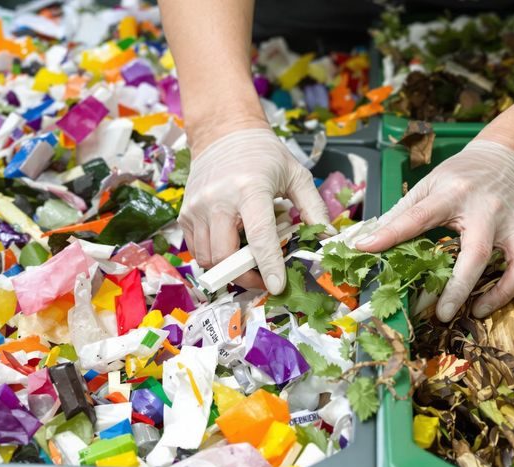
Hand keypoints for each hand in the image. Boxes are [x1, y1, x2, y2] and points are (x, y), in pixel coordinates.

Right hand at [179, 128, 330, 292]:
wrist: (224, 133)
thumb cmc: (264, 155)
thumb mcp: (297, 175)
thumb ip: (314, 208)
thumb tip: (328, 238)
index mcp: (250, 189)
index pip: (259, 236)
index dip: (268, 265)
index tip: (277, 286)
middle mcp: (218, 200)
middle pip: (225, 256)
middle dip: (246, 276)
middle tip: (264, 278)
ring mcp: (197, 208)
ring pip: (208, 259)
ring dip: (229, 270)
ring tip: (248, 262)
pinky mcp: (185, 215)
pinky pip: (197, 250)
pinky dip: (214, 258)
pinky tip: (232, 248)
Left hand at [355, 140, 513, 321]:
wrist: (510, 156)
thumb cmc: (463, 175)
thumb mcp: (430, 183)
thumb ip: (402, 212)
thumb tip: (367, 239)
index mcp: (454, 194)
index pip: (418, 216)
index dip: (390, 234)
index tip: (365, 249)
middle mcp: (488, 209)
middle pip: (478, 252)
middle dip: (459, 288)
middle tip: (442, 314)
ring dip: (501, 293)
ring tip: (478, 311)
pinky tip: (498, 297)